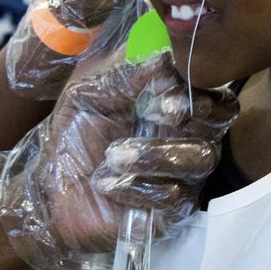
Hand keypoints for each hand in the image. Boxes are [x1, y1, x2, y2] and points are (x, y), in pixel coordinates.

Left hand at [0, 53, 238, 269]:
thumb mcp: (89, 94)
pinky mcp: (170, 212)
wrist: (50, 190)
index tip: (168, 90)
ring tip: (112, 156)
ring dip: (154, 154)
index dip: (201, 89)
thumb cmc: (74, 135)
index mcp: (173, 106)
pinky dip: (135, 187)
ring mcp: (183, 176)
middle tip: (160, 113)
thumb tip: (162, 57)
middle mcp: (187, 138)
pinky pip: (172, 196)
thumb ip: (124, 75)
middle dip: (191, 117)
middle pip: (220, 123)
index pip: (213, 93)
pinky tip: (106, 184)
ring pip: (200, 159)